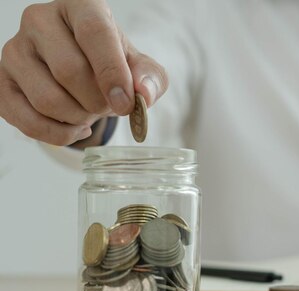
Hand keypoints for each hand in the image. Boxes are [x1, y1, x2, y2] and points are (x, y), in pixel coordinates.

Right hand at [0, 0, 167, 145]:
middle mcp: (40, 21)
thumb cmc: (112, 64)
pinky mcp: (2, 83)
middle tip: (109, 107)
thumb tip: (143, 94)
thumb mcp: (140, 67)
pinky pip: (29, 122)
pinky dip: (59, 135)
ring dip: (78, 119)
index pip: (94, 33)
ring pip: (47, 100)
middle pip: (69, 71)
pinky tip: (75, 127)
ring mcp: (15, 51)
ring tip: (91, 112)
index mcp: (80, 7)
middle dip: (97, 102)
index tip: (125, 103)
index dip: (112, 72)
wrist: (84, 73)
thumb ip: (150, 78)